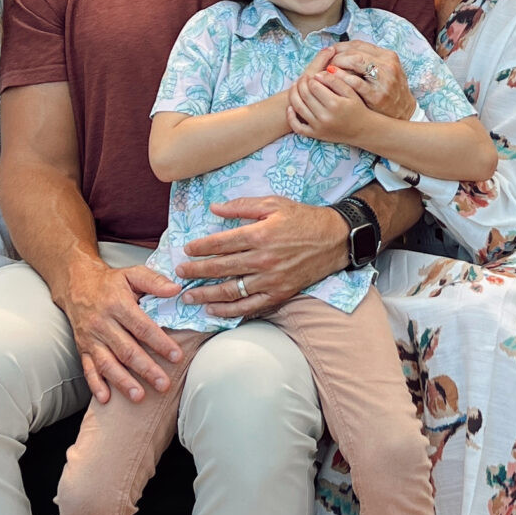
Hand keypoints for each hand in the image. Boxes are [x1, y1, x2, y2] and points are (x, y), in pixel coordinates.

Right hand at [59, 251, 184, 403]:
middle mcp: (102, 323)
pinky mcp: (83, 349)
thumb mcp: (132, 274)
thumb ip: (154, 281)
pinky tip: (105, 399)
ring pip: (107, 363)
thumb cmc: (111, 282)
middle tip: (164, 384)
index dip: (160, 342)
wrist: (76, 285)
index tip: (177, 356)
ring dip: (123, 381)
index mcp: (118, 304)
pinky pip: (87, 369)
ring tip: (139, 397)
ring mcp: (91, 338)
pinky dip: (95, 384)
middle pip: (126, 349)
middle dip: (146, 369)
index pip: (142, 327)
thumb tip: (176, 289)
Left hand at [173, 196, 350, 319]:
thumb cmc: (304, 218)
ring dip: (206, 295)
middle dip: (196, 272)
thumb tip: (214, 208)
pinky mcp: (280, 294)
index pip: (221, 243)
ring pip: (231, 291)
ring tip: (189, 296)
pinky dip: (229, 311)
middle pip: (220, 269)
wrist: (335, 239)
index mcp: (260, 235)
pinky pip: (250, 306)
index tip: (187, 250)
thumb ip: (242, 206)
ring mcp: (271, 280)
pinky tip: (214, 310)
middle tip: (180, 272)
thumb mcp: (274, 203)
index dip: (200, 248)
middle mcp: (263, 260)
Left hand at [287, 68, 373, 146]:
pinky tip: (291, 107)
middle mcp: (325, 116)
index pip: (314, 86)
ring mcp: (318, 127)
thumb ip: (336, 81)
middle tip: (302, 78)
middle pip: (304, 95)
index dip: (310, 78)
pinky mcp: (315, 135)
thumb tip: (318, 74)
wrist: (363, 130)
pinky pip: (297, 127)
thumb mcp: (351, 92)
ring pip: (298, 107)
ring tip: (295, 87)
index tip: (312, 75)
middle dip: (301, 83)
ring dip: (293, 95)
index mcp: (334, 104)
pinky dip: (291, 117)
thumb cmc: (358, 108)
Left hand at [318, 41, 413, 122]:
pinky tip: (332, 81)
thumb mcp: (384, 70)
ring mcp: (384, 79)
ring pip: (355, 61)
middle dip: (337, 56)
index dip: (340, 47)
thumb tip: (339, 50)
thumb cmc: (389, 90)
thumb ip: (367, 60)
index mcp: (388, 56)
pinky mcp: (377, 95)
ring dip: (338, 65)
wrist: (403, 112)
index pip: (358, 44)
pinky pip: (355, 82)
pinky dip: (342, 79)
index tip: (329, 53)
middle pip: (355, 51)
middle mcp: (388, 65)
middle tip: (325, 63)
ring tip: (326, 71)